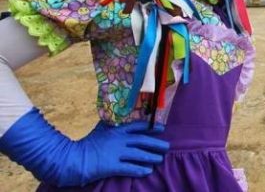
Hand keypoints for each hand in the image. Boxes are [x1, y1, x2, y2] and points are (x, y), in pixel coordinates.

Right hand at [0, 108, 169, 186]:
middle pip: (142, 140)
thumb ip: (112, 123)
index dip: (150, 127)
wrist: (73, 158)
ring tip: (160, 159)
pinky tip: (147, 171)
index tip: (161, 128)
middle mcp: (119, 140)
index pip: (138, 126)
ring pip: (138, 154)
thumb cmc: (87, 143)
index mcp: (117, 129)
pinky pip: (129, 168)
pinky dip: (139, 170)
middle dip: (156, 143)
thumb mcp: (101, 128)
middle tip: (167, 146)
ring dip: (151, 157)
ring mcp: (116, 153)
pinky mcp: (112, 166)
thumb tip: (120, 117)